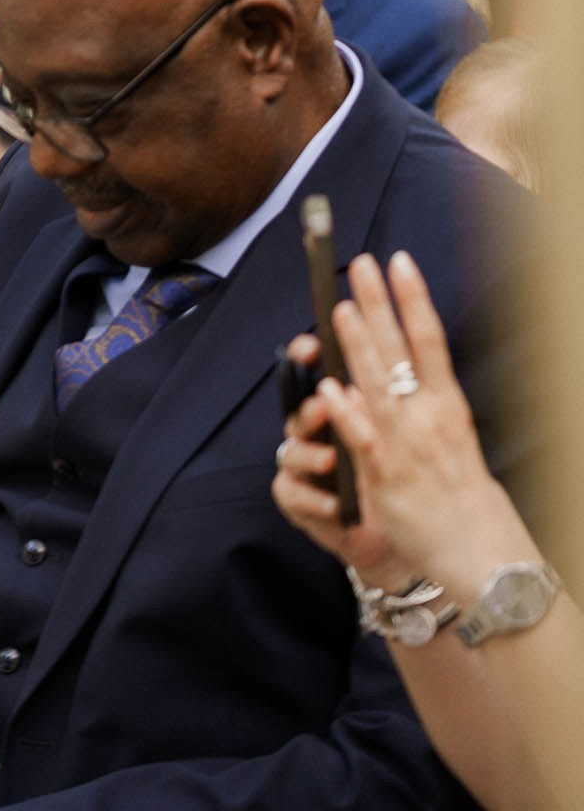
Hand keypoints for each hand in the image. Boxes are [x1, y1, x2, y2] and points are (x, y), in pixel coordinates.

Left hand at [270, 252, 529, 595]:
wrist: (480, 549)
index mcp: (446, 404)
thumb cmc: (459, 492)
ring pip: (378, 386)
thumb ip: (417, 403)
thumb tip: (386, 370)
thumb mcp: (447, 437)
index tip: (399, 261)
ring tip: (338, 309)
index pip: (428, 339)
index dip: (412, 298)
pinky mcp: (386, 474)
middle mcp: (429, 416)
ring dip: (358, 346)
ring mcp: (407, 443)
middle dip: (379, 304)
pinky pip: (363, 440)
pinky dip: (347, 414)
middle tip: (361, 264)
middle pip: (401, 349)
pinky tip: (329, 388)